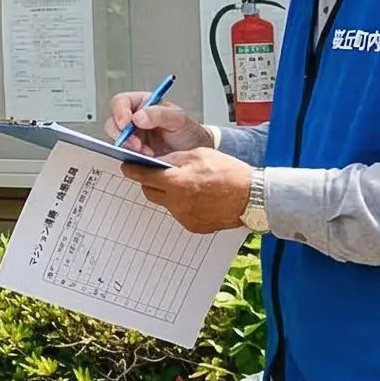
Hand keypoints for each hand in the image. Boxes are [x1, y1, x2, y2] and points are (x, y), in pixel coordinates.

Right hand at [105, 93, 215, 156]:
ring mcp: (133, 136)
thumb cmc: (190, 132)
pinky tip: (147, 158)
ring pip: (117, 139)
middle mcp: (134, 119)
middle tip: (136, 144)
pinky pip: (124, 153)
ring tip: (147, 152)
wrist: (197, 152)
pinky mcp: (134, 152)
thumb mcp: (179, 119)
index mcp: (143, 104)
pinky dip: (133, 157)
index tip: (127, 123)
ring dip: (128, 147)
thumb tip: (138, 117)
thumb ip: (160, 114)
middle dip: (122, 135)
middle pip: (114, 122)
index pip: (122, 102)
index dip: (120, 111)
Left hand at [122, 150, 252, 233]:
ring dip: (169, 194)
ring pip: (165, 203)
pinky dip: (182, 205)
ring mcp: (184, 217)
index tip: (127, 168)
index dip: (132, 170)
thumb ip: (174, 159)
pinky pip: (180, 213)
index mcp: (175, 182)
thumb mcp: (199, 155)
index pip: (143, 176)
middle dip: (150, 182)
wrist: (252, 197)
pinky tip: (197, 197)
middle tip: (157, 174)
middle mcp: (176, 202)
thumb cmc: (230, 174)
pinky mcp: (193, 226)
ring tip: (186, 185)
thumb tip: (159, 162)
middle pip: (150, 192)